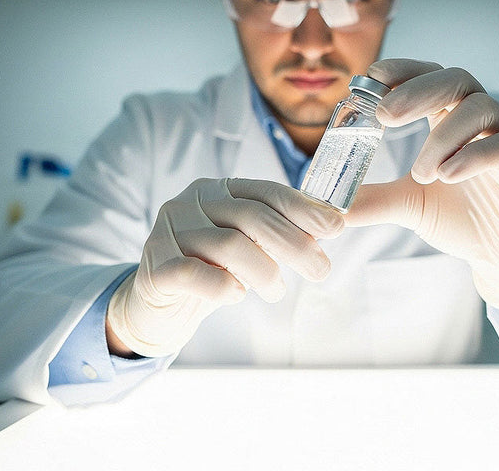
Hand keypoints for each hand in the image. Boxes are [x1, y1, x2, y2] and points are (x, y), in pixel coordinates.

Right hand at [107, 178, 343, 356]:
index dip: (304, 208)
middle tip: (321, 270)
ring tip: (276, 291)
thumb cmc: (210, 272)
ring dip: (264, 272)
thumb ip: (284, 232)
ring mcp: (168, 233)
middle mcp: (189, 203)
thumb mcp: (248, 246)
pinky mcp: (154, 268)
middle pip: (253, 217)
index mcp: (217, 190)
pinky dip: (223, 286)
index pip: (266, 192)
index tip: (336, 227)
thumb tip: (343, 219)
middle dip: (295, 244)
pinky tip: (234, 295)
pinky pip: (194, 272)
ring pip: (229, 246)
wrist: (155, 307)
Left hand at [344, 59, 498, 312]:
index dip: (402, 71)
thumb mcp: (408, 205)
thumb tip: (324, 204)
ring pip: (481, 109)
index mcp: (450, 117)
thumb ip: (372, 198)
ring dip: (444, 136)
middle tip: (385, 116)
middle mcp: (481, 119)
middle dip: (418, 91)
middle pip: (456, 79)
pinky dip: (475, 156)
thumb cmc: (460, 218)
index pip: (429, 75)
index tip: (370, 80)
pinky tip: (448, 176)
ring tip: (421, 173)